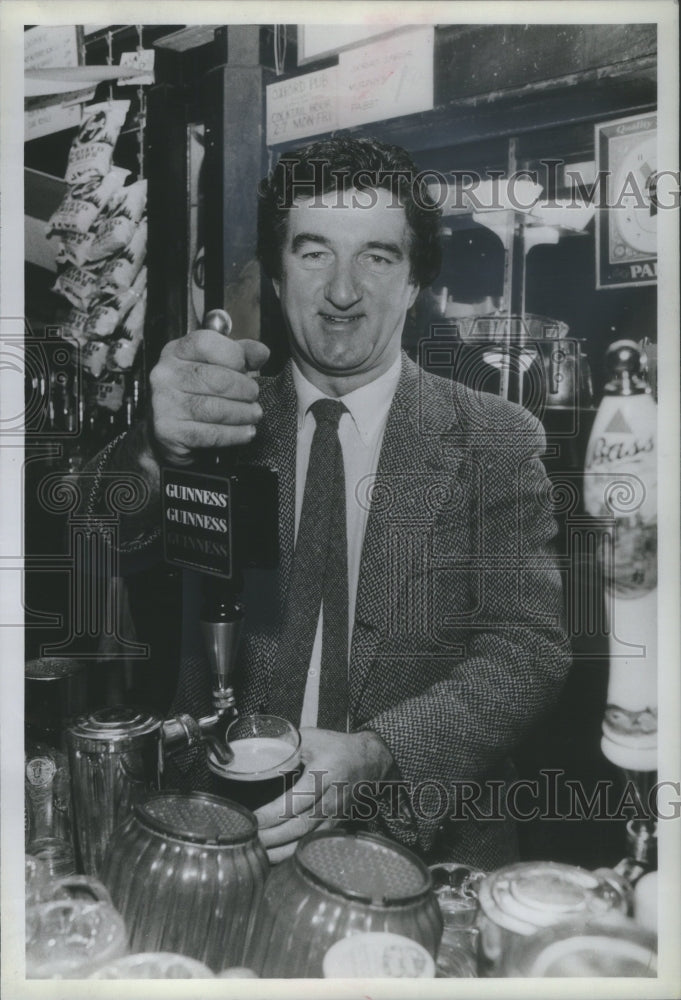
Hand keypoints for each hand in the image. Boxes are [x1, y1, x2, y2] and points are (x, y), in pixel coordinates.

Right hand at [148, 329, 270, 464]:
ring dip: (242, 413)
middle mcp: (165, 374)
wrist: (170, 433)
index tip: (246, 368)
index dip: (234, 355)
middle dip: (244, 389)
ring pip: (213, 408)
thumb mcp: (217, 366)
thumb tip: (261, 353)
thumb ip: (240, 354)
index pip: (206, 343)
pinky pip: (210, 433)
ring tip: (253, 415)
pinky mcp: (169, 431)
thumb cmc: (197, 396)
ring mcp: (164, 403)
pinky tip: (246, 432)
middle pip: (215, 378)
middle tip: (254, 397)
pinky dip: (234, 434)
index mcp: (176, 352)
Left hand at [255, 727, 393, 863]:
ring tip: (256, 851)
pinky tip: (274, 855)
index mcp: (326, 773)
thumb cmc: (337, 747)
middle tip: (248, 837)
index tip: (253, 818)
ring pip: (307, 840)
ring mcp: (335, 815)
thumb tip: (256, 748)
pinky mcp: (334, 826)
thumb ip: (286, 743)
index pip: (298, 799)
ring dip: (281, 849)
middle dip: (273, 836)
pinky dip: (292, 852)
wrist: (369, 762)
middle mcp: (332, 798)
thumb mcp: (312, 737)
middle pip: (301, 825)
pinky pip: (312, 844)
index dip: (274, 813)